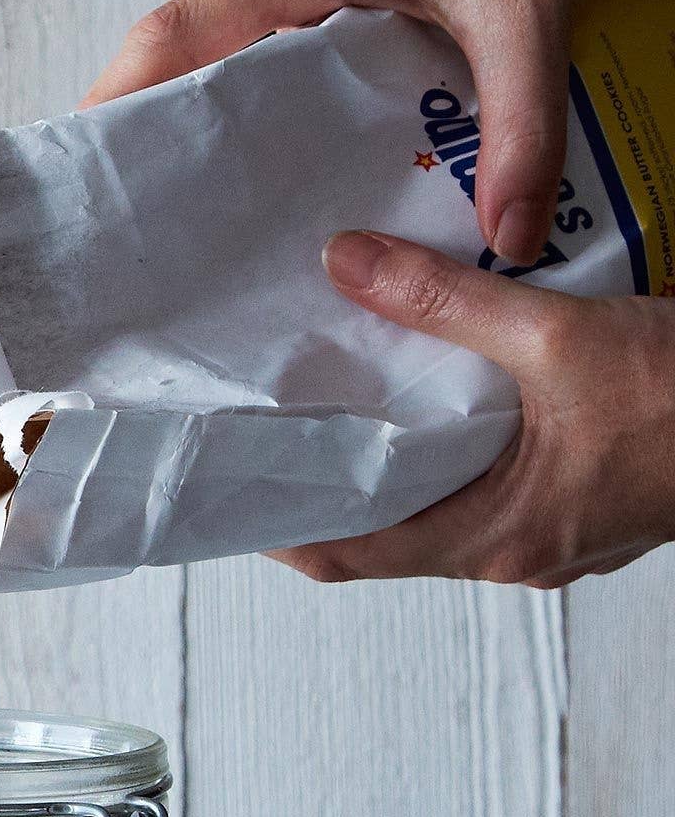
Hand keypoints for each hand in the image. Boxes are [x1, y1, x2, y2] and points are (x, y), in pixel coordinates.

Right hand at [85, 0, 674, 265]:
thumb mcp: (535, 18)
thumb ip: (522, 134)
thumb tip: (507, 243)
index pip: (176, 34)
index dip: (118, 102)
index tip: (83, 176)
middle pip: (172, 47)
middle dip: (138, 129)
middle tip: (126, 221)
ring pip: (212, 46)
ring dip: (189, 116)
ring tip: (179, 209)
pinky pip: (253, 40)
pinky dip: (240, 97)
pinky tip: (263, 157)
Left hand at [271, 233, 674, 588]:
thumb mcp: (561, 336)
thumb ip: (447, 300)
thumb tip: (344, 263)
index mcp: (496, 537)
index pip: (347, 553)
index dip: (278, 521)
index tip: (226, 480)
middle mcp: (517, 553)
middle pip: (386, 532)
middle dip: (328, 482)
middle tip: (269, 424)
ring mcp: (558, 535)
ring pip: (443, 507)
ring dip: (394, 460)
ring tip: (337, 398)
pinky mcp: (589, 504)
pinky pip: (496, 485)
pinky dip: (455, 448)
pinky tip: (436, 389)